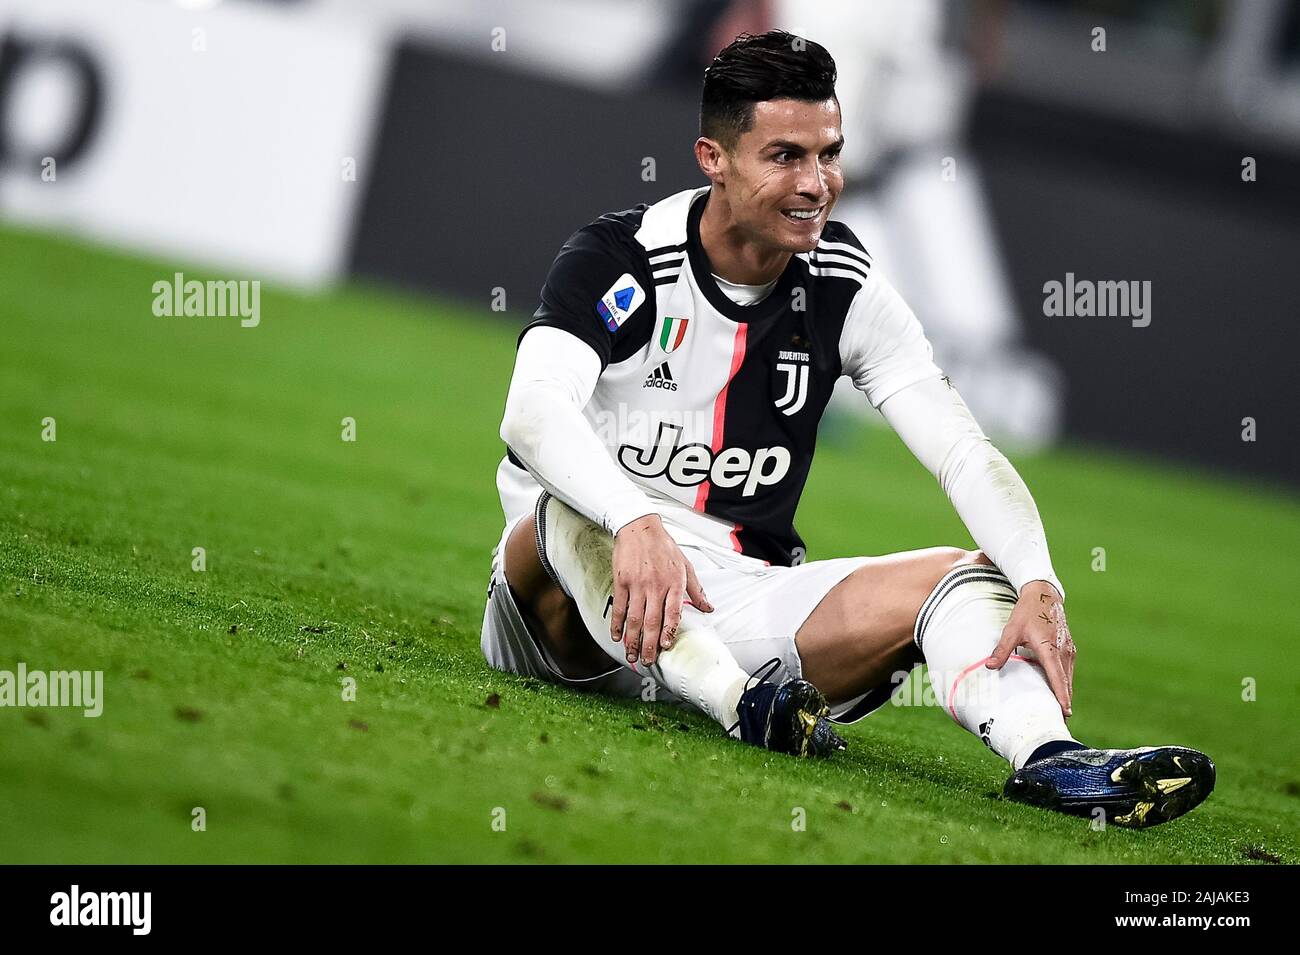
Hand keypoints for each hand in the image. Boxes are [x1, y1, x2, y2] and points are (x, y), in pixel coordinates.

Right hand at [609, 514, 712, 665]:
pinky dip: (617, 624)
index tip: (665, 646)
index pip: (672, 613)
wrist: (640, 528)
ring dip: (632, 640)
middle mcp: (656, 586)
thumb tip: (709, 608)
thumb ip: (697, 590)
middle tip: (647, 661)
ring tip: (632, 655)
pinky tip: (617, 636)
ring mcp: (637, 585)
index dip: (668, 631)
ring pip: (634, 618)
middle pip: (652, 621)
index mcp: (674, 583)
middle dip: (649, 645)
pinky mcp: (622, 582)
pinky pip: (619, 607)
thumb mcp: (686, 566)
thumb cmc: (664, 547)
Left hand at [986, 580, 1074, 717]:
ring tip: (1060, 713)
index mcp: (1050, 649)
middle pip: (1065, 682)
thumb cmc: (1026, 612)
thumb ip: (1002, 650)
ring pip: (1068, 677)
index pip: (1057, 678)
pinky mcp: (1069, 648)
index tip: (1065, 712)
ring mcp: (1068, 650)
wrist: (1044, 594)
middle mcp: (1063, 651)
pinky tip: (1059, 692)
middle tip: (1060, 722)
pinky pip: (1067, 670)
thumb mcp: (1011, 630)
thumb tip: (989, 667)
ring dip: (1065, 693)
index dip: (1061, 696)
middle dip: (1064, 702)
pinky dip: (1064, 682)